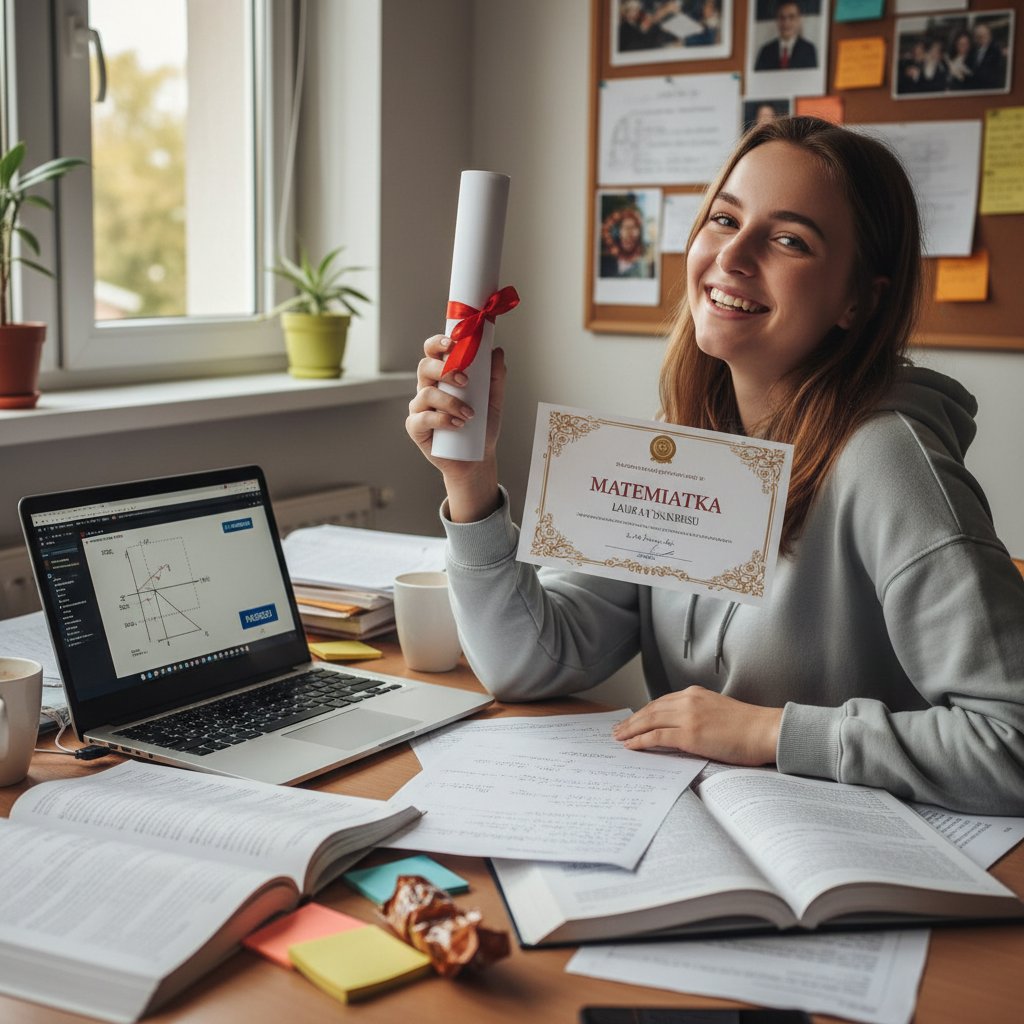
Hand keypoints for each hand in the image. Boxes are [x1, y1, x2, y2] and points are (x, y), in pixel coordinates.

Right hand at [405, 335, 506, 521]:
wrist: (475, 459)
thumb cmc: (480, 428)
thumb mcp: (493, 401)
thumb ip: (495, 377)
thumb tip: (497, 351)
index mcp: (442, 377)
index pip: (433, 352)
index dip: (439, 343)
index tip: (454, 343)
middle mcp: (428, 388)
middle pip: (425, 366)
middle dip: (445, 370)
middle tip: (466, 381)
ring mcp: (419, 408)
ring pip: (426, 393)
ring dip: (450, 401)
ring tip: (469, 414)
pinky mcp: (416, 427)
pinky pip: (423, 418)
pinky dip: (442, 419)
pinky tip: (458, 425)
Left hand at [612, 686, 781, 765]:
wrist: (765, 730)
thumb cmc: (748, 726)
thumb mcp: (717, 711)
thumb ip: (698, 714)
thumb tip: (682, 729)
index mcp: (695, 694)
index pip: (661, 702)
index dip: (644, 712)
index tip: (633, 720)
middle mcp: (688, 700)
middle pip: (650, 710)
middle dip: (632, 721)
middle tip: (618, 730)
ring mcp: (688, 717)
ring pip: (649, 721)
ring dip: (631, 730)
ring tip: (619, 738)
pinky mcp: (690, 734)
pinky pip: (657, 737)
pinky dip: (641, 741)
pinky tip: (631, 746)